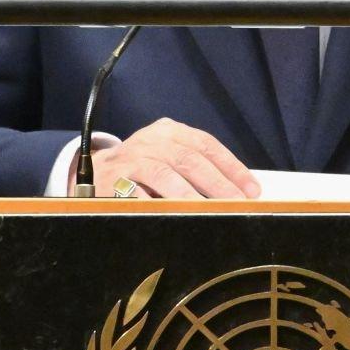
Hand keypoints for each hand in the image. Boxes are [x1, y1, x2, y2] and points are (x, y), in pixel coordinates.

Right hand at [96, 118, 260, 198]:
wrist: (98, 170)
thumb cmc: (144, 167)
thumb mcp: (168, 156)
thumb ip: (196, 167)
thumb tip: (237, 192)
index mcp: (170, 131)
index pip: (206, 146)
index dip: (232, 167)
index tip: (251, 189)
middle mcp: (151, 141)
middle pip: (189, 160)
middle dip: (217, 184)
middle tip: (236, 204)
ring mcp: (131, 159)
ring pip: (164, 175)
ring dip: (189, 196)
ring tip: (208, 213)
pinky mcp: (113, 180)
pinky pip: (138, 195)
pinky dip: (156, 207)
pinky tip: (173, 218)